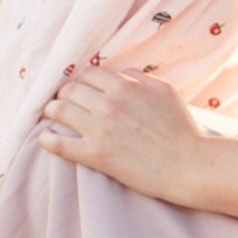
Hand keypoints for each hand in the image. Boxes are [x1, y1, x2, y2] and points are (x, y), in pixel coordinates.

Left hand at [39, 70, 203, 203]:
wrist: (188, 166)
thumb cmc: (181, 129)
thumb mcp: (166, 91)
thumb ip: (140, 77)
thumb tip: (121, 72)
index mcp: (124, 86)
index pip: (86, 73)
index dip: (81, 81)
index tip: (81, 90)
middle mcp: (108, 104)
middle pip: (68, 90)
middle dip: (65, 95)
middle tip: (65, 104)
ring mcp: (100, 130)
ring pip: (57, 111)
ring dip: (52, 113)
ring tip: (54, 118)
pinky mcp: (96, 155)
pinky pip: (58, 143)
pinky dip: (48, 140)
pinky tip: (48, 139)